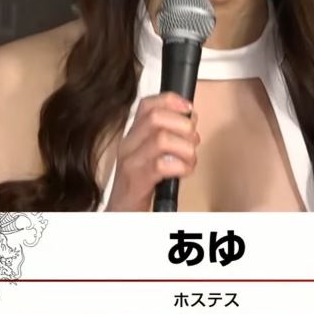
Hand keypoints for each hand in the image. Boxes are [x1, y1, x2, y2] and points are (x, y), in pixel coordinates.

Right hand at [104, 92, 199, 211]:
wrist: (121, 213)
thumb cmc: (141, 184)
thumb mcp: (151, 154)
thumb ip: (168, 136)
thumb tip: (190, 119)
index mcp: (133, 135)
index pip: (147, 105)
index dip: (171, 101)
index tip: (189, 109)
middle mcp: (128, 145)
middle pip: (155, 118)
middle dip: (183, 125)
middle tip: (192, 140)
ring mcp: (131, 162)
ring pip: (161, 139)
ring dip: (186, 148)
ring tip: (189, 159)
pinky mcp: (137, 181)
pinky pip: (162, 165)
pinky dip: (181, 167)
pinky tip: (183, 172)